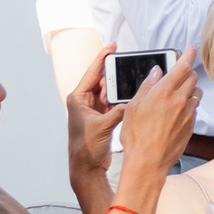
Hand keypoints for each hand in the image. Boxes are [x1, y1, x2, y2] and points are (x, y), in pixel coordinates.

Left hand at [66, 46, 128, 181]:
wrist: (86, 167)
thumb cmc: (86, 147)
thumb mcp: (103, 126)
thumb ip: (118, 112)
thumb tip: (133, 102)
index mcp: (78, 99)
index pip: (92, 72)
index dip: (102, 58)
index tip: (112, 46)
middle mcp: (85, 101)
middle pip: (103, 80)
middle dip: (116, 72)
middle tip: (130, 62)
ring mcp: (94, 109)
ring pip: (110, 92)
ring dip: (121, 86)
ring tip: (135, 77)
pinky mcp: (103, 118)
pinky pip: (115, 103)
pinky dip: (123, 99)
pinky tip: (134, 94)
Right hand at [117, 48, 200, 179]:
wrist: (148, 161)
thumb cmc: (136, 135)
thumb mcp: (134, 106)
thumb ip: (147, 86)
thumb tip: (156, 72)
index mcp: (164, 92)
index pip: (182, 66)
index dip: (188, 55)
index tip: (192, 48)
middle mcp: (180, 100)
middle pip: (192, 78)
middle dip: (186, 72)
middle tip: (178, 72)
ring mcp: (188, 113)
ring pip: (196, 93)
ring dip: (189, 88)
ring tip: (177, 92)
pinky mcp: (191, 125)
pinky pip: (194, 108)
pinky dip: (188, 104)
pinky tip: (176, 110)